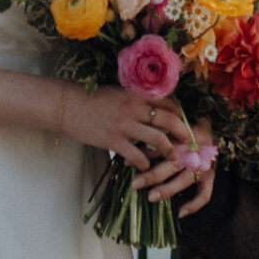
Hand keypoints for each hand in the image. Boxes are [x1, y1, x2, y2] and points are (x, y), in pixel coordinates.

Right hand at [58, 84, 182, 170]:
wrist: (68, 106)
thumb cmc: (93, 99)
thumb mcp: (118, 92)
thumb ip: (136, 99)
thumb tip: (155, 109)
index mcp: (136, 93)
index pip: (168, 103)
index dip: (180, 115)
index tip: (185, 123)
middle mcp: (134, 108)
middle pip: (169, 121)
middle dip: (183, 132)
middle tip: (189, 141)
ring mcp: (124, 125)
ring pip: (158, 139)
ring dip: (169, 150)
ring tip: (173, 157)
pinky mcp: (114, 141)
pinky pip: (138, 155)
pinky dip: (145, 163)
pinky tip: (146, 166)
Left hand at [130, 112, 216, 215]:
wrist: (215, 130)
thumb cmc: (187, 129)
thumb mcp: (173, 127)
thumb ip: (157, 137)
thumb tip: (131, 151)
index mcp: (183, 135)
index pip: (162, 145)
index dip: (144, 154)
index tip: (127, 163)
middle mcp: (194, 151)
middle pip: (171, 164)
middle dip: (152, 175)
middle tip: (135, 184)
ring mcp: (203, 165)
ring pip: (184, 180)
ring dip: (168, 189)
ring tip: (151, 197)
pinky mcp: (210, 177)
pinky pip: (204, 194)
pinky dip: (194, 205)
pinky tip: (180, 213)